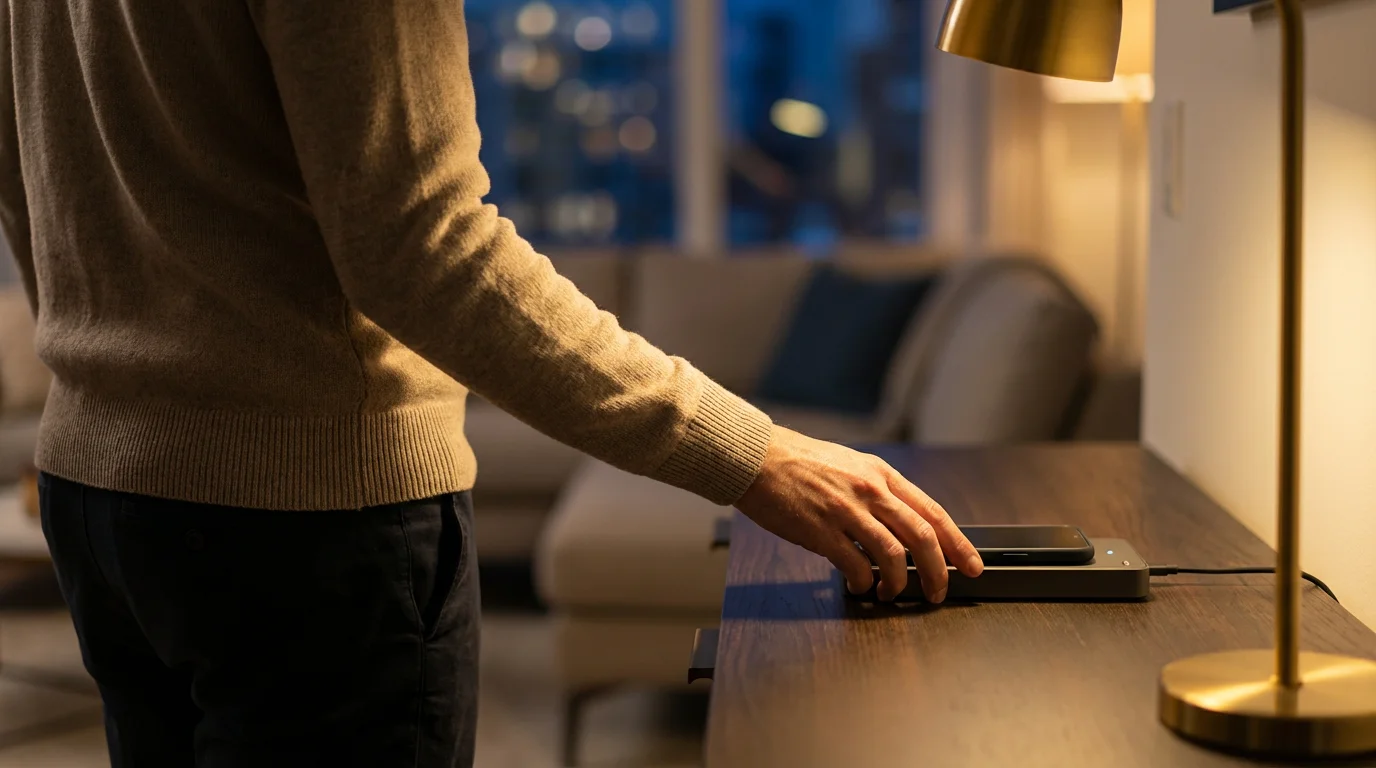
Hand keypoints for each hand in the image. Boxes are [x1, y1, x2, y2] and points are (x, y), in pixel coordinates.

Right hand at [735, 426, 982, 601]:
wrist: (758, 458)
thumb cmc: (799, 463)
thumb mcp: (850, 465)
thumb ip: (878, 491)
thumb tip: (901, 526)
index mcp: (881, 474)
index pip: (933, 512)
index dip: (958, 543)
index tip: (971, 565)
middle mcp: (870, 491)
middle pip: (922, 537)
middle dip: (938, 572)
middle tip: (940, 592)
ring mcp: (847, 511)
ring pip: (893, 556)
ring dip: (899, 584)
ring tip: (892, 594)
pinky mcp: (821, 531)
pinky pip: (855, 566)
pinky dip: (863, 584)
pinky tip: (859, 587)